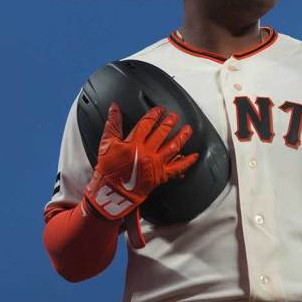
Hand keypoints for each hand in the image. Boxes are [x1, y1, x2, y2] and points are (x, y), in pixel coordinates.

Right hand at [83, 102, 198, 220]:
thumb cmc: (109, 171)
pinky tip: (194, 155)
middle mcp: (147, 152)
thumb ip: (113, 124)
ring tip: (187, 129)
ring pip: (173, 147)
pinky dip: (187, 161)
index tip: (160, 109)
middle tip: (175, 116)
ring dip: (182, 136)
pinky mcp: (161, 175)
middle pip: (162, 132)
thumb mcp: (107, 144)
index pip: (147, 123)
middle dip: (170, 122)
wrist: (113, 193)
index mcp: (133, 143)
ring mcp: (156, 164)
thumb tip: (115, 107)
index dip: (155, 114)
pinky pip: (178, 167)